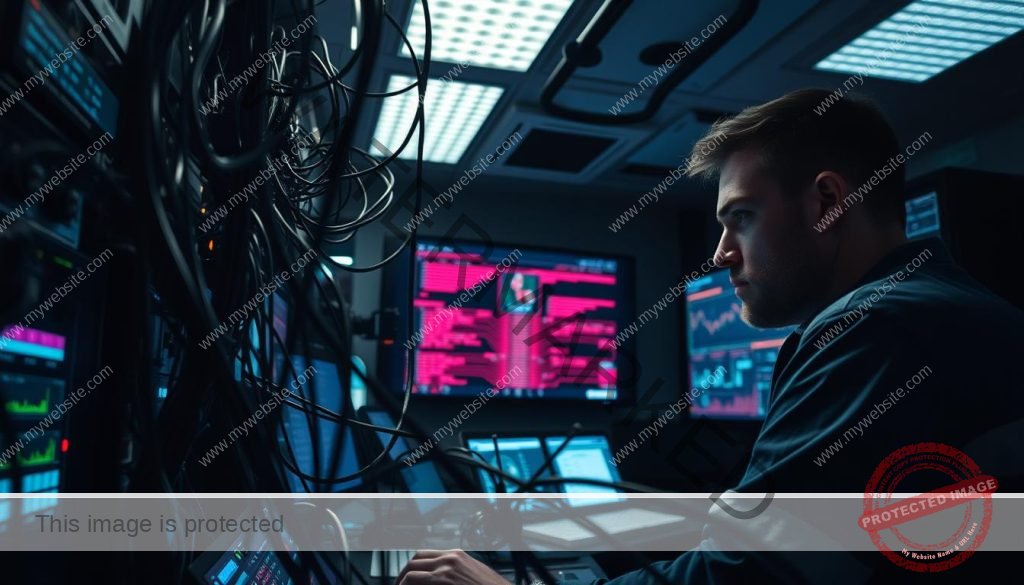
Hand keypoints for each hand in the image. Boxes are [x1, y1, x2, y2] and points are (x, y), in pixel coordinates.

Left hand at [395, 549, 510, 584]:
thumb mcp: (474, 575)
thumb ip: (458, 573)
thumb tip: (443, 580)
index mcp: (457, 555)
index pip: (425, 555)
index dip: (413, 567)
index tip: (407, 579)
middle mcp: (449, 558)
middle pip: (414, 561)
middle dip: (402, 574)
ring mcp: (445, 569)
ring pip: (410, 571)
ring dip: (401, 583)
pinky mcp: (443, 580)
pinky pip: (413, 582)